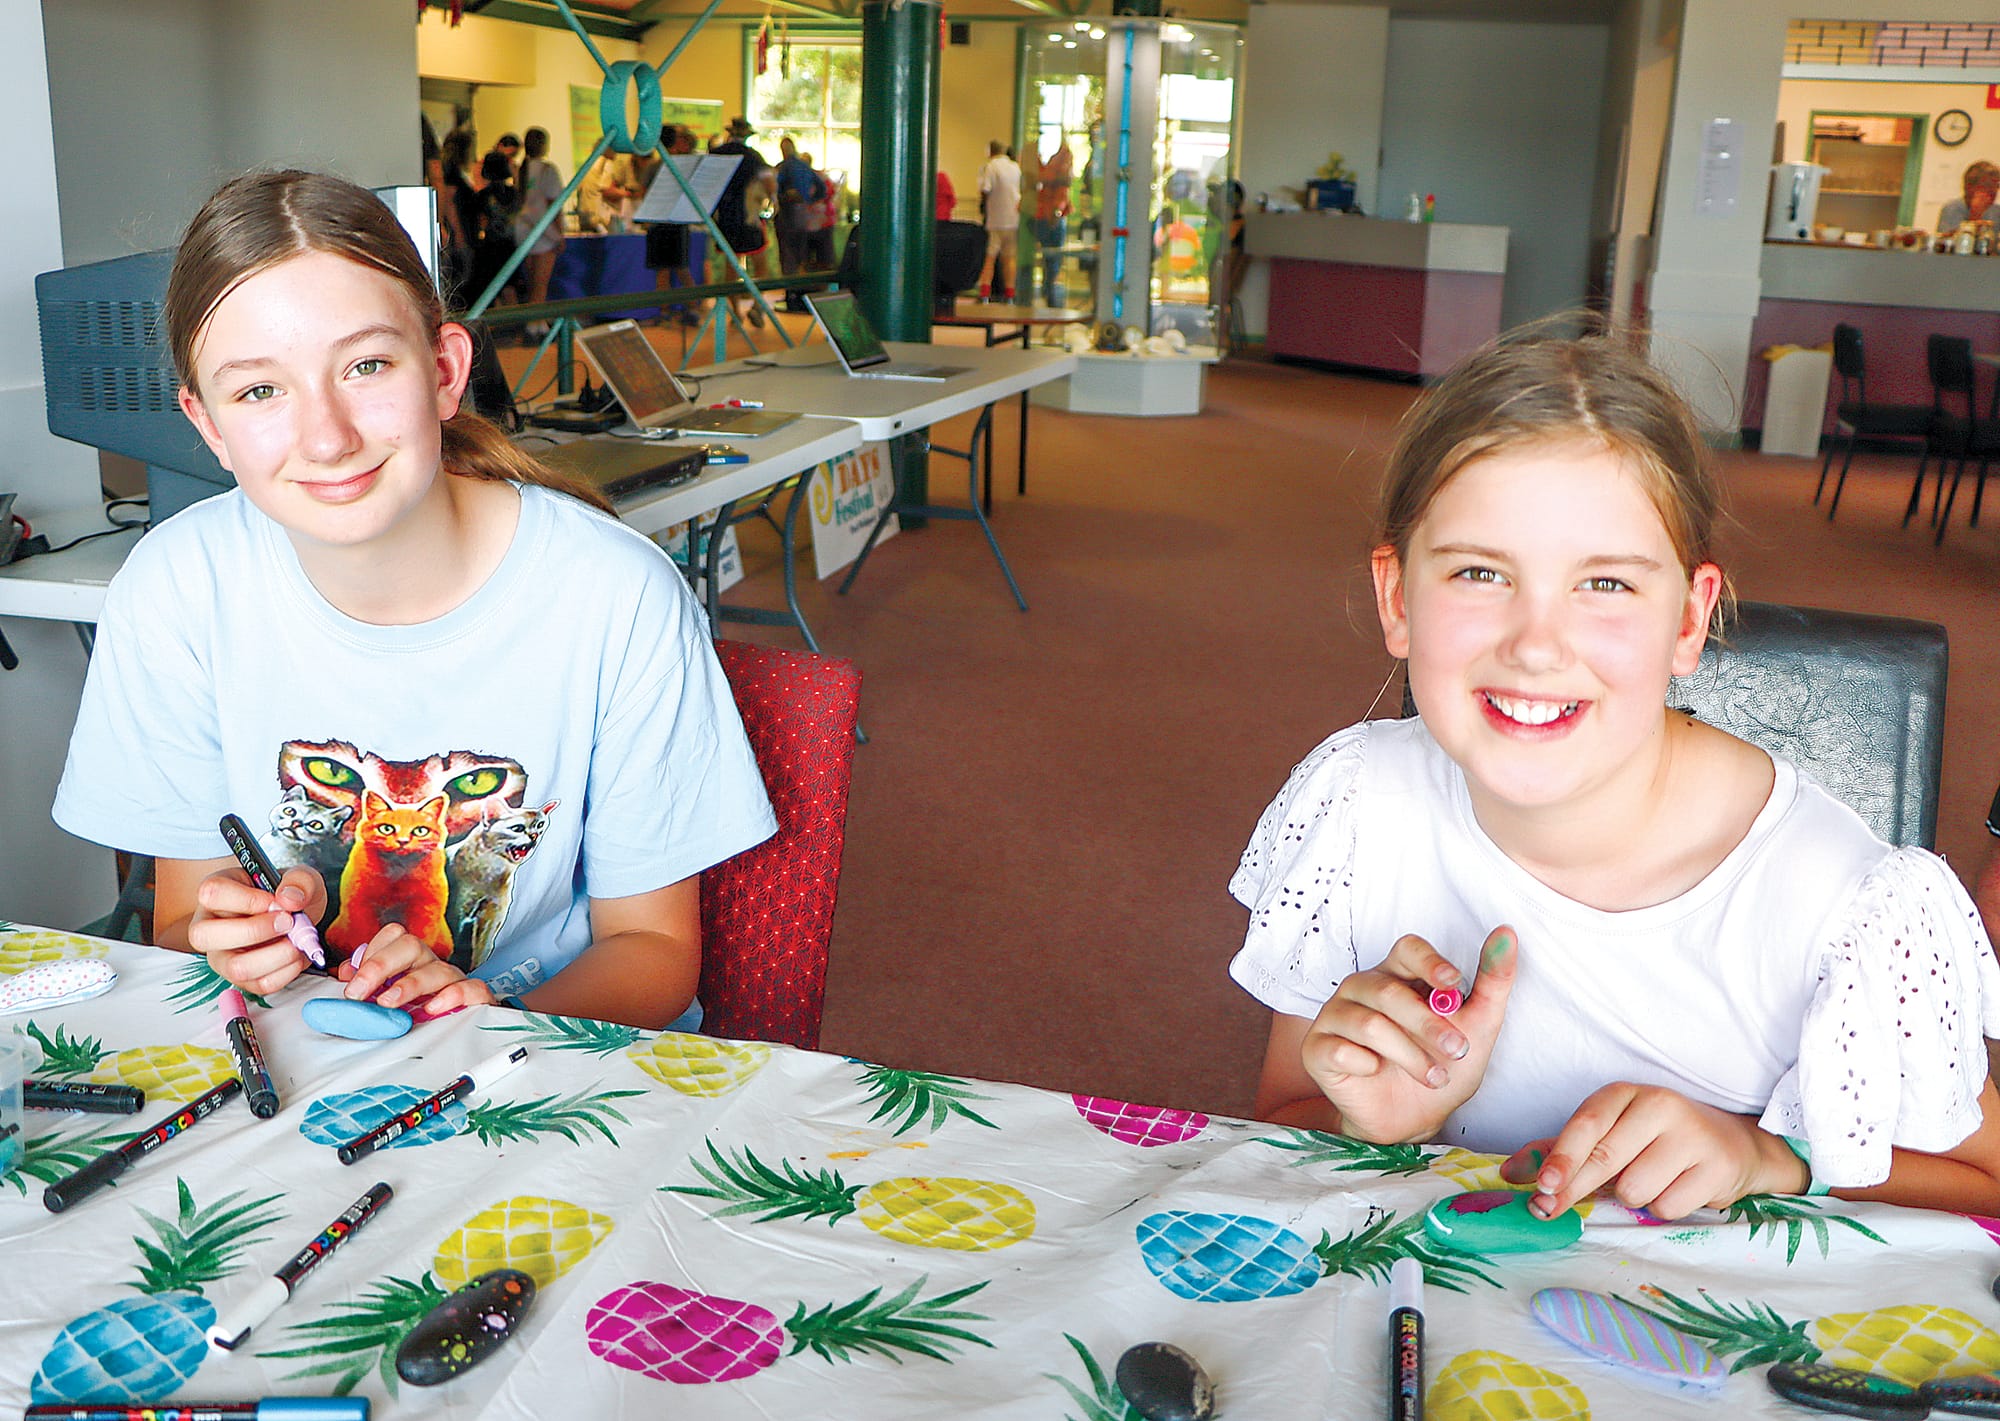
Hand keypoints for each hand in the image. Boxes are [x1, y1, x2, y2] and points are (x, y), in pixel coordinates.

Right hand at [188, 866, 326, 995]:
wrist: (297, 916)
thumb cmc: (288, 894)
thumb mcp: (300, 878)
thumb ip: (299, 881)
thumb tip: (290, 899)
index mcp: (217, 893)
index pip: (212, 893)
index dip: (248, 899)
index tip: (277, 902)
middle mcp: (209, 926)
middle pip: (205, 936)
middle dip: (255, 931)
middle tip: (288, 922)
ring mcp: (222, 956)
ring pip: (235, 968)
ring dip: (277, 955)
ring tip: (296, 941)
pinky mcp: (242, 979)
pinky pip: (260, 984)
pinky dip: (288, 971)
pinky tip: (297, 955)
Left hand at [336, 926, 495, 1019]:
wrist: (456, 1032)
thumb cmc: (416, 1011)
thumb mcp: (384, 996)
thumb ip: (364, 982)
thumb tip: (345, 972)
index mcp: (409, 959)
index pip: (393, 936)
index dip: (371, 953)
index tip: (351, 984)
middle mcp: (430, 964)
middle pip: (411, 945)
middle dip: (380, 966)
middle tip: (357, 993)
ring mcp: (454, 980)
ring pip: (437, 969)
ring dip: (410, 984)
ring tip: (387, 1002)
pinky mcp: (475, 998)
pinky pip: (472, 988)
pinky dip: (454, 995)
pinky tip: (433, 1008)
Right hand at [1298, 926, 1517, 1142]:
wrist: (1413, 1120)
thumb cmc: (1442, 1066)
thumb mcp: (1478, 1028)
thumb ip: (1492, 983)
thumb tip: (1507, 934)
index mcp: (1398, 974)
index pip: (1407, 949)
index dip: (1429, 962)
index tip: (1454, 984)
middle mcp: (1361, 988)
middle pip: (1388, 991)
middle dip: (1428, 1025)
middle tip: (1458, 1051)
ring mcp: (1335, 1016)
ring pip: (1369, 1024)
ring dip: (1409, 1055)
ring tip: (1433, 1076)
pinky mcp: (1317, 1049)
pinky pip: (1340, 1050)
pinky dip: (1368, 1066)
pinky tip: (1378, 1073)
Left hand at [1501, 1083, 1808, 1219]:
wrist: (1733, 1145)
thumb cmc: (1655, 1140)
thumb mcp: (1609, 1133)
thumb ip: (1559, 1151)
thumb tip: (1509, 1174)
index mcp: (1626, 1094)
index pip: (1586, 1126)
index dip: (1560, 1159)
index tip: (1540, 1187)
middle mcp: (1660, 1106)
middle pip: (1605, 1158)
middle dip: (1572, 1189)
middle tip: (1547, 1209)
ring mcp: (1693, 1136)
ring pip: (1635, 1189)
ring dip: (1632, 1197)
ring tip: (1650, 1180)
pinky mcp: (1717, 1169)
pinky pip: (1668, 1207)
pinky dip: (1663, 1207)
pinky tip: (1677, 1189)